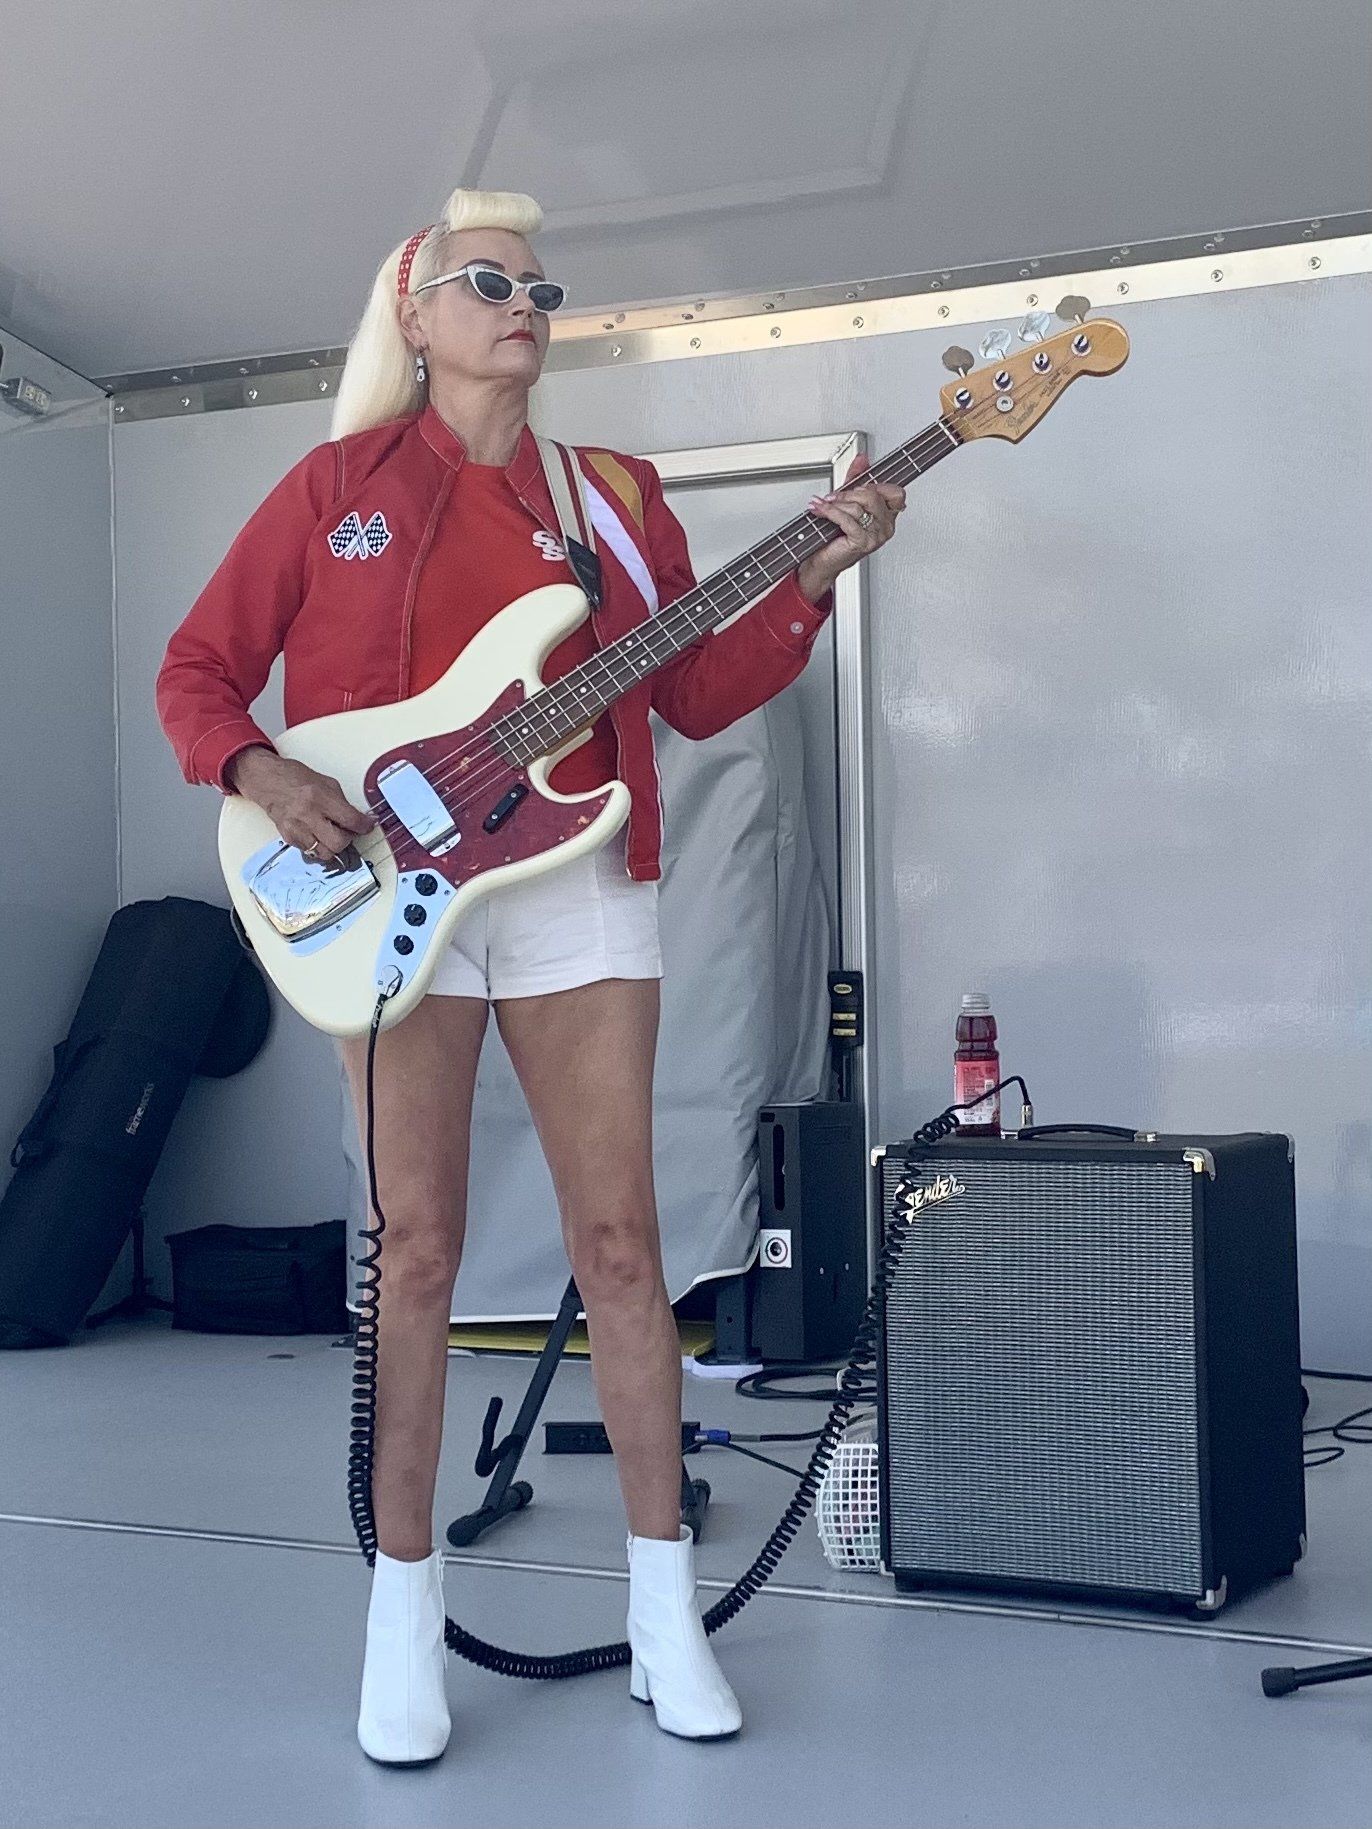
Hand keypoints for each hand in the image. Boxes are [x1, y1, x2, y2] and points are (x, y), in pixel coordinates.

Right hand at [230, 745, 376, 867]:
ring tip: (331, 834)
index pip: (351, 820)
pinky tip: (317, 834)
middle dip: (348, 839)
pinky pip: (310, 852)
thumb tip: (357, 819)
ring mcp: (296, 828)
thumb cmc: (294, 778)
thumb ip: (342, 803)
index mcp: (320, 797)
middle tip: (347, 830)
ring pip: (324, 853)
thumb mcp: (326, 783)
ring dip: (332, 846)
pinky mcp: (288, 837)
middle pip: (338, 843)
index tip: (368, 825)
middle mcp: (307, 815)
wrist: (266, 780)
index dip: (365, 825)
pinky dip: (318, 846)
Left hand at [795, 453, 905, 601]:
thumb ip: (856, 478)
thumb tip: (862, 458)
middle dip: (849, 493)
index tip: (858, 486)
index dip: (876, 485)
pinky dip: (831, 512)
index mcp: (888, 516)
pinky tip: (821, 510)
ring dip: (836, 503)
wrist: (822, 562)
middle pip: (873, 495)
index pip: (896, 492)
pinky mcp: (862, 542)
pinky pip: (848, 519)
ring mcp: (876, 536)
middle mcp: (886, 527)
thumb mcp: (847, 501)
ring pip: (859, 506)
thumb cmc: (835, 537)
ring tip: (823, 504)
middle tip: (834, 497)